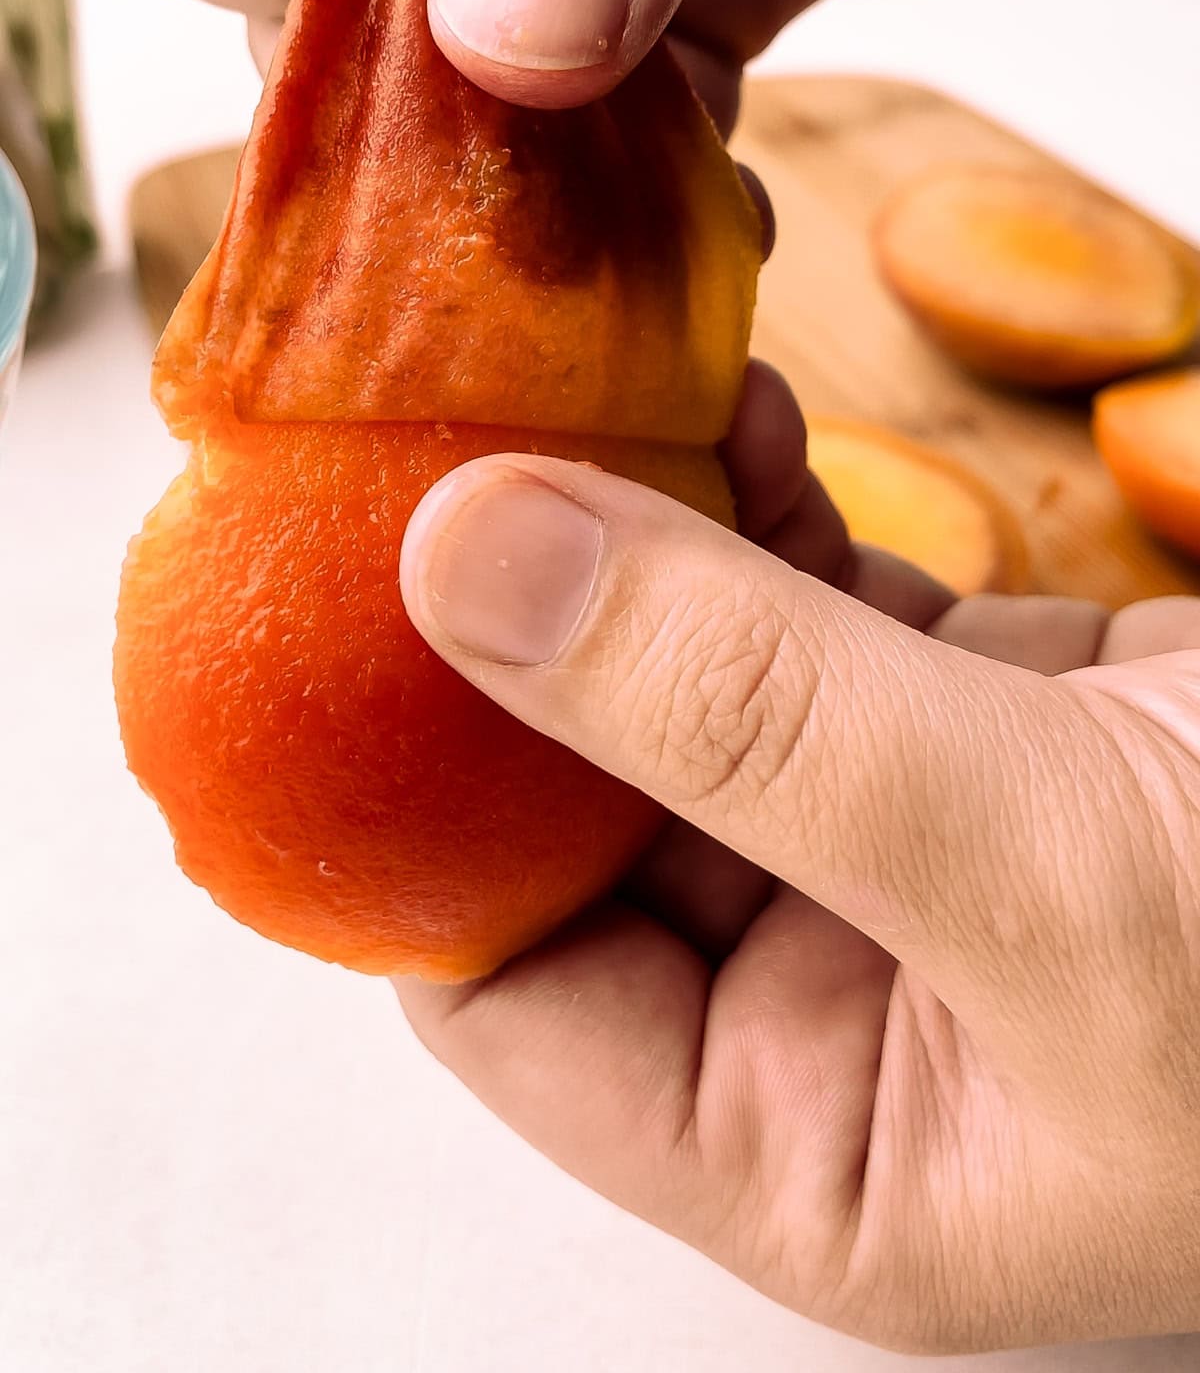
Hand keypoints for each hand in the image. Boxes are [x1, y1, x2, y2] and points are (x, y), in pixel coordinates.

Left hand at [395, 366, 1199, 1353]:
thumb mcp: (1045, 865)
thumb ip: (743, 719)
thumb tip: (458, 569)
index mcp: (825, 1149)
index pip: (506, 993)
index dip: (404, 806)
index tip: (329, 603)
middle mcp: (847, 1014)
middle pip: (580, 808)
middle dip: (509, 632)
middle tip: (428, 444)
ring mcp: (916, 850)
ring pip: (694, 684)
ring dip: (633, 538)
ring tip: (572, 388)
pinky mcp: (996, 728)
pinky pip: (816, 611)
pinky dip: (763, 505)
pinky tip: (724, 399)